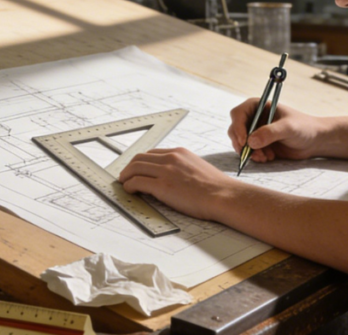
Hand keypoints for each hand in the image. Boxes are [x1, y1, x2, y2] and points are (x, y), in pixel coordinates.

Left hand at [118, 147, 239, 220]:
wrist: (224, 196)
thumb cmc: (216, 188)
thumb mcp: (198, 168)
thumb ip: (183, 168)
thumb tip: (173, 177)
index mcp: (180, 153)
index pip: (152, 153)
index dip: (142, 161)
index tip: (138, 168)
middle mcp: (171, 158)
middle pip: (139, 158)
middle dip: (130, 167)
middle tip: (126, 175)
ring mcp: (165, 171)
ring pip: (135, 168)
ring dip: (126, 175)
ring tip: (124, 183)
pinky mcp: (162, 186)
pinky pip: (137, 182)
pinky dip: (129, 186)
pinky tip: (130, 191)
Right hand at [227, 101, 320, 162]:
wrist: (314, 141)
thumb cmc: (303, 127)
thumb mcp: (288, 128)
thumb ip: (270, 133)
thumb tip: (250, 142)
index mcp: (258, 106)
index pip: (238, 114)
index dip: (237, 127)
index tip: (244, 141)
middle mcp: (253, 118)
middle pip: (235, 129)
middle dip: (241, 143)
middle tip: (250, 153)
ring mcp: (255, 132)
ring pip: (240, 143)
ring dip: (249, 152)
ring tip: (265, 157)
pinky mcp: (259, 144)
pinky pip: (248, 152)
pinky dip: (255, 157)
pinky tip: (269, 157)